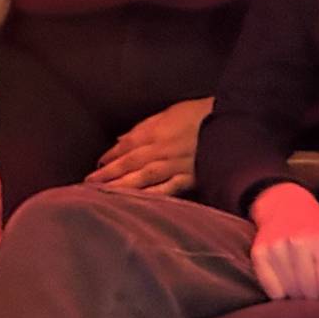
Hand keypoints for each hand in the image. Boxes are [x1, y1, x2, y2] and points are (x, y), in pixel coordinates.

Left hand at [85, 97, 214, 195]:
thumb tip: (122, 140)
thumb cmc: (199, 114)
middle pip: (129, 164)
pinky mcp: (189, 178)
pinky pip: (167, 189)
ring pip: (143, 178)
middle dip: (108, 175)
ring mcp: (174, 165)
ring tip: (104, 196)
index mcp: (155, 131)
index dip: (110, 157)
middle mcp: (160, 149)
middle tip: (88, 185)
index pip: (126, 146)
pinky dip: (151, 196)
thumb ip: (144, 127)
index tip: (96, 166)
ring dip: (122, 187)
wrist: (230, 121)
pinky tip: (138, 204)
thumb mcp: (169, 113)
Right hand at [248, 182, 318, 299]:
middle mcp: (299, 241)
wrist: (286, 207)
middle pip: (311, 293)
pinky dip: (281, 291)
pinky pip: (273, 291)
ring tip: (304, 281)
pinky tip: (287, 279)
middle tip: (318, 285)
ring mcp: (276, 247)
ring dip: (299, 294)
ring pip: (291, 293)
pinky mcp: (259, 253)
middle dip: (317, 295)